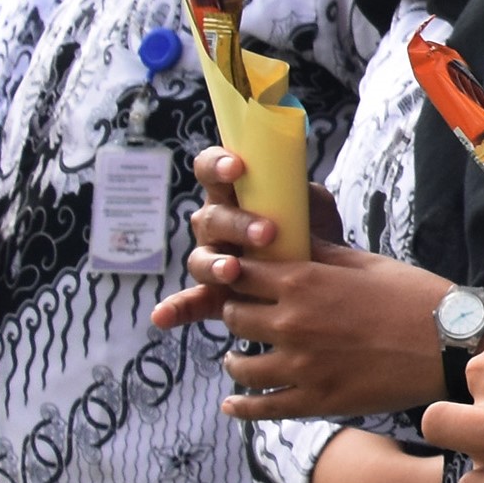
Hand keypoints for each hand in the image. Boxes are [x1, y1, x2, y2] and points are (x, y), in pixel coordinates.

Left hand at [150, 179, 449, 420]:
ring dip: (235, 361)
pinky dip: (242, 407)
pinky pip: (262, 408)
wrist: (450, 344)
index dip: (237, 277)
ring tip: (238, 360)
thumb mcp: (365, 263)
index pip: (241, 275)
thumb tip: (291, 239)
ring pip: (241, 366)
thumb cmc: (414, 296)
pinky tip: (233, 404)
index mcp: (303, 282)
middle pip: (234, 318)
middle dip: (236, 315)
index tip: (240, 281)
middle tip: (244, 318)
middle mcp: (292, 323)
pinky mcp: (315, 401)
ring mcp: (301, 367)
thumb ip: (320, 255)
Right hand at [153, 149, 349, 331]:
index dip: (217, 165)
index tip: (237, 168)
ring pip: (201, 258)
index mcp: (232, 194)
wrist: (321, 273)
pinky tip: (162, 317)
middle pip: (212, 218)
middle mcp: (214, 223)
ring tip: (232, 270)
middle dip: (238, 224)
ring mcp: (210, 257)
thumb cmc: (310, 228)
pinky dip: (174, 310)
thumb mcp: (312, 205)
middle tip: (267, 233)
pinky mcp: (210, 293)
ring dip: (216, 264)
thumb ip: (304, 194)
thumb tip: (301, 192)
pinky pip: (188, 303)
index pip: (210, 170)